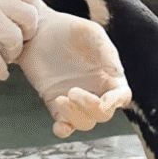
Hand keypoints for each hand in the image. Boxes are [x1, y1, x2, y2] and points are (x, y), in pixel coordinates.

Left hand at [18, 1, 130, 136]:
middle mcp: (94, 90)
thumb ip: (106, 51)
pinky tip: (59, 125)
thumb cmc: (67, 28)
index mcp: (108, 75)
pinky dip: (64, 130)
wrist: (36, 30)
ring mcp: (74, 99)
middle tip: (73, 92)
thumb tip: (118, 74)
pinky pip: (64, 126)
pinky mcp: (55, 102)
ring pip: (85, 122)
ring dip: (76, 117)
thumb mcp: (90, 32)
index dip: (116, 102)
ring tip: (61, 98)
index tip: (105, 101)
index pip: (121, 96)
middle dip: (92, 108)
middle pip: (103, 113)